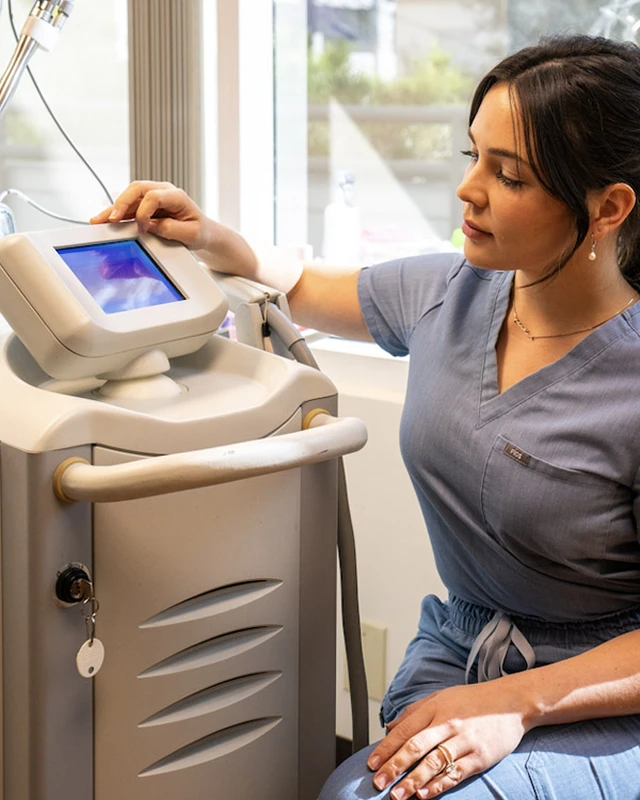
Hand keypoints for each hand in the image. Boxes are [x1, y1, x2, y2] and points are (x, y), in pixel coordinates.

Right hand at [91, 180, 262, 280]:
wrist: (204, 233)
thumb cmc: (200, 231)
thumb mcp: (190, 234)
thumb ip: (170, 229)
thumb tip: (148, 226)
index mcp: (176, 195)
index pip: (153, 196)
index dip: (144, 212)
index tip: (142, 228)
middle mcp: (162, 192)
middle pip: (136, 189)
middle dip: (121, 203)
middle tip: (111, 219)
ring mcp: (153, 198)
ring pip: (128, 198)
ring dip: (113, 209)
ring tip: (98, 220)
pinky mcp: (146, 207)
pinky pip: (129, 208)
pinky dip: (116, 214)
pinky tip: (104, 220)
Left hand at [367, 679, 531, 797]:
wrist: (511, 701)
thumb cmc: (473, 700)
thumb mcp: (440, 697)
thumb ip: (414, 711)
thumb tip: (389, 726)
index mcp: (434, 708)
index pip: (405, 730)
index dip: (386, 748)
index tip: (371, 764)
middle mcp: (447, 723)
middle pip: (415, 746)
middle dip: (394, 766)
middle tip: (378, 783)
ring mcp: (464, 741)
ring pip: (433, 762)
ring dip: (413, 780)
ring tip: (397, 795)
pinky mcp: (480, 757)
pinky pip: (456, 773)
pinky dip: (439, 785)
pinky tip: (424, 794)